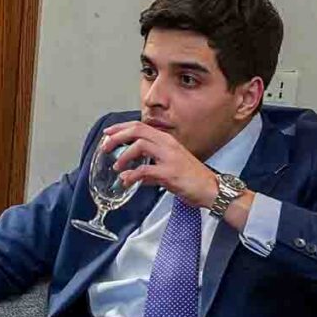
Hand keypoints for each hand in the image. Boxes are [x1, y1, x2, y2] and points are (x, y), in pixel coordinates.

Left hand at [101, 118, 216, 209]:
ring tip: (116, 166)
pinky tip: (126, 181)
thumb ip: (149, 172)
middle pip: (137, 131)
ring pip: (140, 145)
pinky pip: (144, 170)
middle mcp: (168, 145)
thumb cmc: (192, 178)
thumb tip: (131, 177)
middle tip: (105, 147)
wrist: (211, 189)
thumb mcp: (168, 170)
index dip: (121, 128)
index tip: (108, 132)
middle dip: (117, 137)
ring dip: (123, 155)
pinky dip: (131, 175)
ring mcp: (169, 157)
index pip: (140, 126)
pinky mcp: (169, 173)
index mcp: (167, 141)